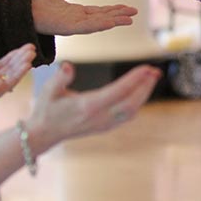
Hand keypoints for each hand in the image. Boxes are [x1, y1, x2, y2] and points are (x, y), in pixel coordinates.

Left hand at [0, 44, 34, 109]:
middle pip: (10, 68)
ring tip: (32, 52)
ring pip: (13, 73)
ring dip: (23, 62)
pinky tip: (28, 64)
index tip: (21, 49)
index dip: (12, 56)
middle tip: (31, 48)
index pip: (2, 65)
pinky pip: (11, 81)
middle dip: (21, 57)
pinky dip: (20, 73)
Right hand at [26, 62, 161, 151]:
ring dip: (144, 93)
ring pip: (132, 110)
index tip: (146, 67)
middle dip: (145, 86)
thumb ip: (60, 78)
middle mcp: (100, 117)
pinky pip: (127, 115)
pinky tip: (141, 90)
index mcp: (88, 106)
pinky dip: (138, 102)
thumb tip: (67, 67)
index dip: (134, 79)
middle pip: (131, 103)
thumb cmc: (46, 109)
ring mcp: (104, 124)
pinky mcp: (105, 127)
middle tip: (155, 70)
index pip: (118, 91)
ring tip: (152, 77)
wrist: (44, 134)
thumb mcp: (48, 91)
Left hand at [31, 0, 137, 35]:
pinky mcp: (66, 27)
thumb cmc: (34, 4)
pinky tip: (110, 22)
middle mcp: (77, 20)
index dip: (114, 10)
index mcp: (76, 13)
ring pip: (98, 23)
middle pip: (103, 17)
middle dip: (119, 15)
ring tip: (130, 19)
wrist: (19, 10)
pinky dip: (99, 25)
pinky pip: (86, 26)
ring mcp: (73, 25)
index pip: (100, 11)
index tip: (128, 8)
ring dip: (114, 21)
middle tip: (135, 13)